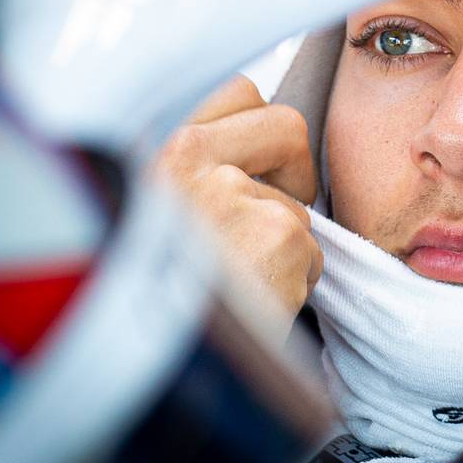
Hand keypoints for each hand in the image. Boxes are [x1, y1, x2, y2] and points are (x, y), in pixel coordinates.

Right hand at [153, 75, 322, 332]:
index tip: (255, 165)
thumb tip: (249, 151)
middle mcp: (182, 157)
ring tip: (242, 279)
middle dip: (294, 166)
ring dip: (284, 240)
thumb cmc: (150, 297)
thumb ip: (191, 171)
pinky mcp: (276, 234)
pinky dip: (296, 279)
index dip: (258, 130)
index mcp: (149, 146)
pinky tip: (256, 302)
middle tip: (271, 209)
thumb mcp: (149, 213)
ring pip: (298, 200)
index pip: (235, 91)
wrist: (149, 371)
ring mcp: (231, 192)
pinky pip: (312, 248)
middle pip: (285, 122)